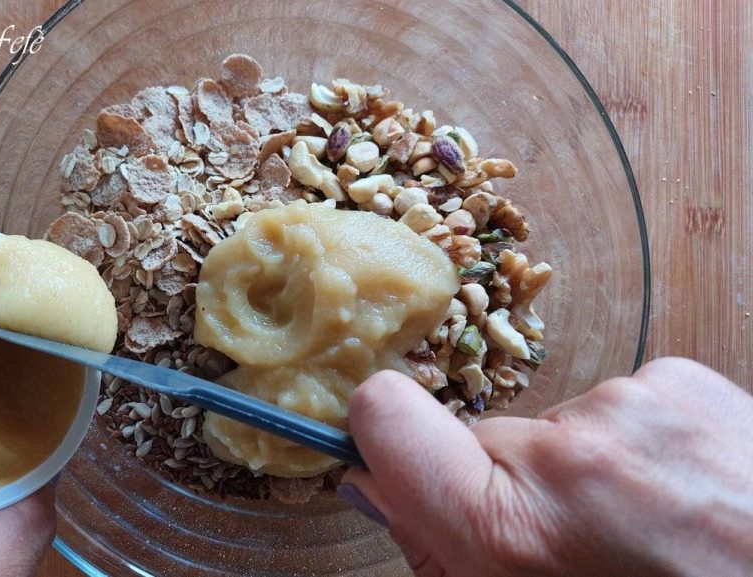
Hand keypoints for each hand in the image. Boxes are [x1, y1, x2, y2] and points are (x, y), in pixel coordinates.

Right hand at [341, 360, 752, 576]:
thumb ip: (444, 549)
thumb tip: (383, 484)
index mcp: (517, 529)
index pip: (384, 419)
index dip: (378, 433)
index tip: (390, 451)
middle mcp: (572, 453)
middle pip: (489, 443)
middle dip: (516, 485)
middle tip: (580, 544)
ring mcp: (634, 408)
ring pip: (564, 431)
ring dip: (593, 473)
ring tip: (658, 532)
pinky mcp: (683, 382)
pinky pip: (625, 411)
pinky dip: (646, 450)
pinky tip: (690, 499)